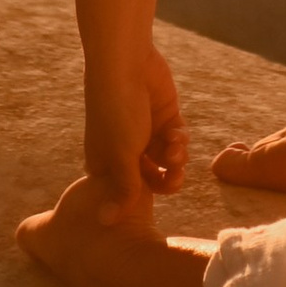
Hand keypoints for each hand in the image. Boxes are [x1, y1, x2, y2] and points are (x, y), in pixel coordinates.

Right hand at [84, 44, 186, 214]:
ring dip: (176, 158)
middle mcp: (125, 151)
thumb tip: (105, 224)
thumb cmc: (117, 111)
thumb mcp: (122, 156)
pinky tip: (177, 133)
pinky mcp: (164, 118)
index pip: (125, 195)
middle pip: (152, 180)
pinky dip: (180, 140)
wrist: (126, 62)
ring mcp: (146, 133)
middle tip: (174, 177)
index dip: (139, 199)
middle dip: (166, 179)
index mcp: (105, 163)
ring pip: (168, 161)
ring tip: (175, 147)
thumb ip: (123, 191)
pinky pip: (178, 140)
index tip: (150, 197)